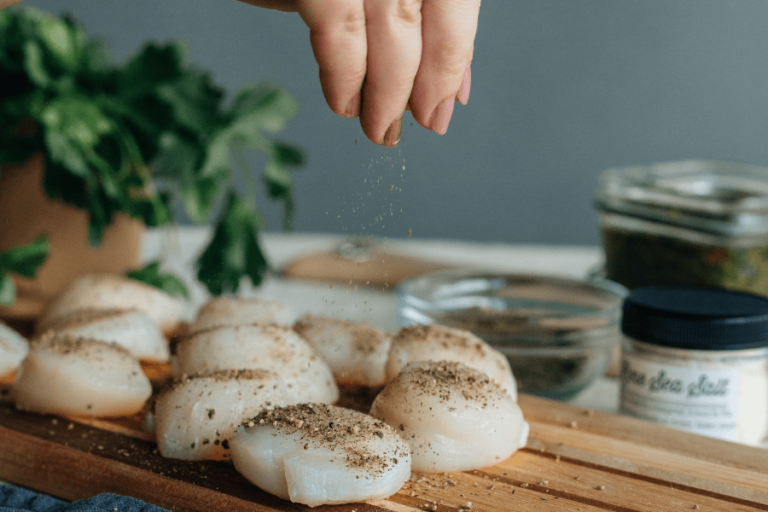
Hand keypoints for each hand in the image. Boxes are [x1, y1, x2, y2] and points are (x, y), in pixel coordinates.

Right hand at [239, 0, 479, 145]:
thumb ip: (420, 23)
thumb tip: (451, 87)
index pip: (454, 4)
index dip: (449, 64)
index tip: (439, 107)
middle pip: (421, 18)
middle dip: (418, 87)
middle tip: (399, 128)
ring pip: (390, 27)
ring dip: (385, 93)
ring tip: (375, 126)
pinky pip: (339, 28)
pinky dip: (343, 74)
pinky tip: (343, 101)